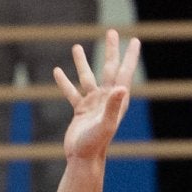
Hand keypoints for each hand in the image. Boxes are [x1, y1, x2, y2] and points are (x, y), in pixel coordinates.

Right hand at [52, 29, 139, 164]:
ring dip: (82, 63)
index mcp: (115, 100)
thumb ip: (113, 105)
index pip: (124, 73)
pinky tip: (57, 71)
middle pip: (109, 69)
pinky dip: (65, 82)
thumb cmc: (95, 144)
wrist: (83, 159)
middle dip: (111, 51)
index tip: (134, 40)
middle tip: (111, 32)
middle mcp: (106, 99)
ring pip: (87, 78)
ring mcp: (93, 104)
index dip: (130, 56)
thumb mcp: (105, 124)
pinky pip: (72, 93)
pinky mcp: (80, 111)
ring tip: (76, 47)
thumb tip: (121, 87)